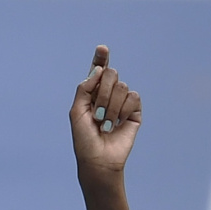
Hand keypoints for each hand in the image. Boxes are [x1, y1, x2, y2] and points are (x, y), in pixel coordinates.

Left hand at [70, 46, 141, 176]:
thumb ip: (84, 89)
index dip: (101, 58)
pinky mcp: (134, 111)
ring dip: (111, 107)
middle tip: (96, 113)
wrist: (98, 159)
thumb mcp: (76, 112)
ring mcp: (122, 102)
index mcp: (92, 94)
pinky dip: (123, 111)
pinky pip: (133, 98)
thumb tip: (98, 70)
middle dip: (103, 93)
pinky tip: (117, 124)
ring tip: (105, 124)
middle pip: (112, 74)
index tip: (102, 48)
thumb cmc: (84, 138)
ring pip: (122, 86)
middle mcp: (108, 95)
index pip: (99, 71)